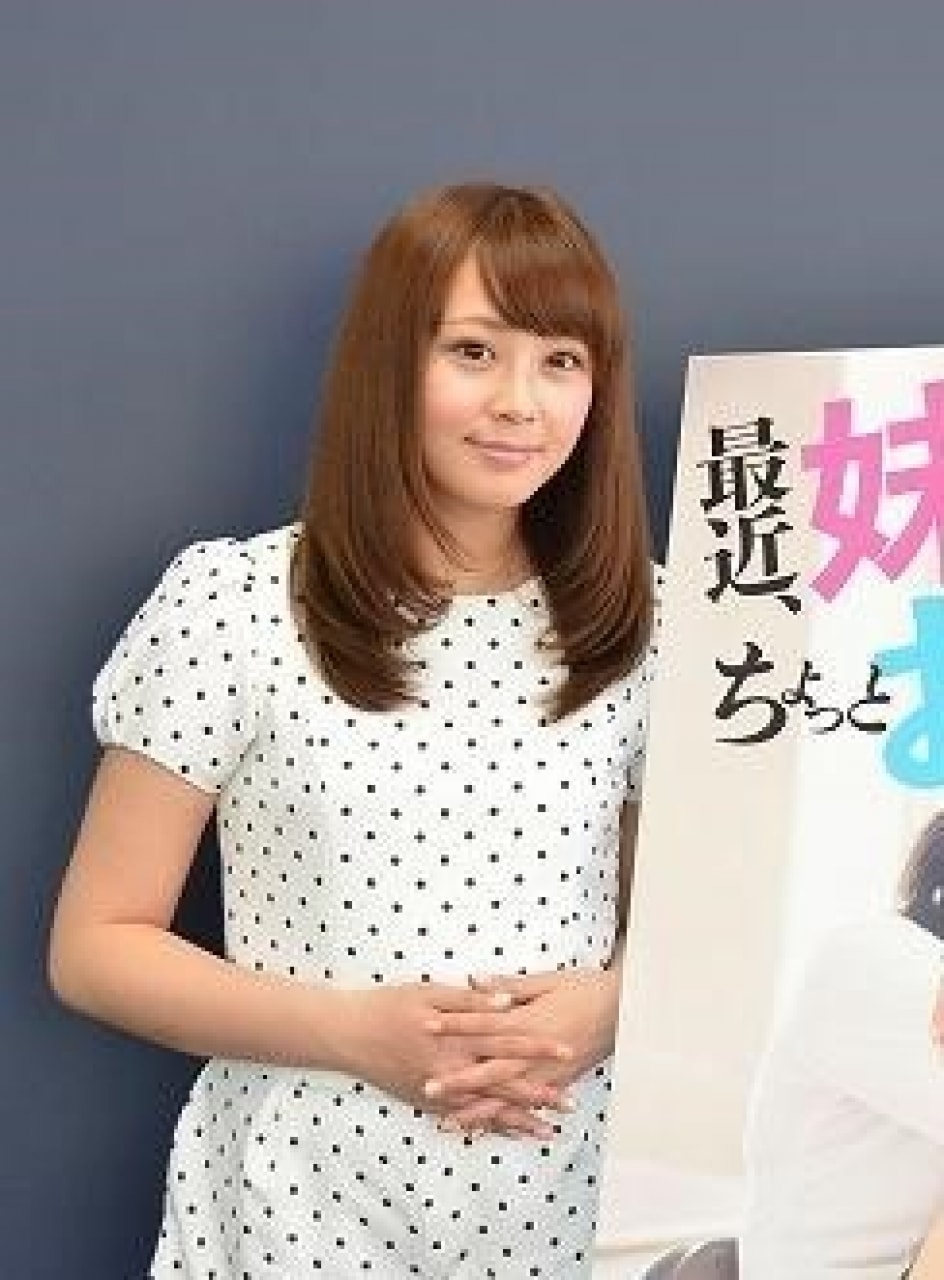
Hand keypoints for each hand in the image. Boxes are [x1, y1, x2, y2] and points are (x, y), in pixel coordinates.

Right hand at [333, 980, 568, 1114]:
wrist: (348, 1035)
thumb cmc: (389, 1006)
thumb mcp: (429, 992)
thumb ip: (470, 1000)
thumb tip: (507, 1002)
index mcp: (456, 1038)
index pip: (506, 1043)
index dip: (537, 1047)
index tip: (567, 1051)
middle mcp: (451, 1070)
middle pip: (503, 1085)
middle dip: (538, 1095)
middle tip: (570, 1104)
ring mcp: (439, 1092)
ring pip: (487, 1109)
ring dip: (519, 1120)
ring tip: (548, 1131)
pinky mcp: (427, 1103)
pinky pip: (464, 1118)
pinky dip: (488, 1126)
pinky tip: (508, 1133)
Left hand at [426, 966, 620, 1136]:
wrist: (627, 1008)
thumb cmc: (586, 987)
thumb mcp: (548, 980)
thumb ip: (510, 986)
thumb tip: (473, 980)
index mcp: (529, 1021)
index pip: (483, 1025)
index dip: (454, 1026)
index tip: (426, 1028)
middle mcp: (536, 1053)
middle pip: (490, 1070)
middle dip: (458, 1081)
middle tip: (427, 1088)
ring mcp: (549, 1072)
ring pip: (508, 1097)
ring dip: (478, 1110)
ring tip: (449, 1121)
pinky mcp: (561, 1082)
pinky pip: (531, 1106)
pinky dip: (510, 1121)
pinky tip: (491, 1131)